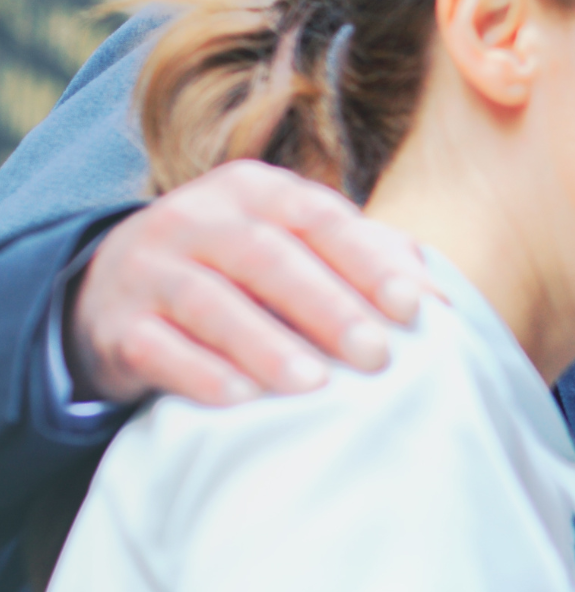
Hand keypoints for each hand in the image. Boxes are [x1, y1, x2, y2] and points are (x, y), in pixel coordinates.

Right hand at [68, 159, 429, 405]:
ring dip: (265, 345)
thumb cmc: (240, 271)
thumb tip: (441, 299)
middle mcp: (195, 218)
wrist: (116, 288)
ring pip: (208, 302)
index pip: (317, 218)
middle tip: (378, 356)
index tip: (414, 308)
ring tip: (314, 386)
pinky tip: (241, 400)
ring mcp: (148, 268)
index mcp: (253, 191)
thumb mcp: (296, 247)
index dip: (367, 261)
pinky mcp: (116, 324)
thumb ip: (367, 260)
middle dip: (327, 307)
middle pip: (266, 257)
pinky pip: (156, 348)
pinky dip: (199, 373)